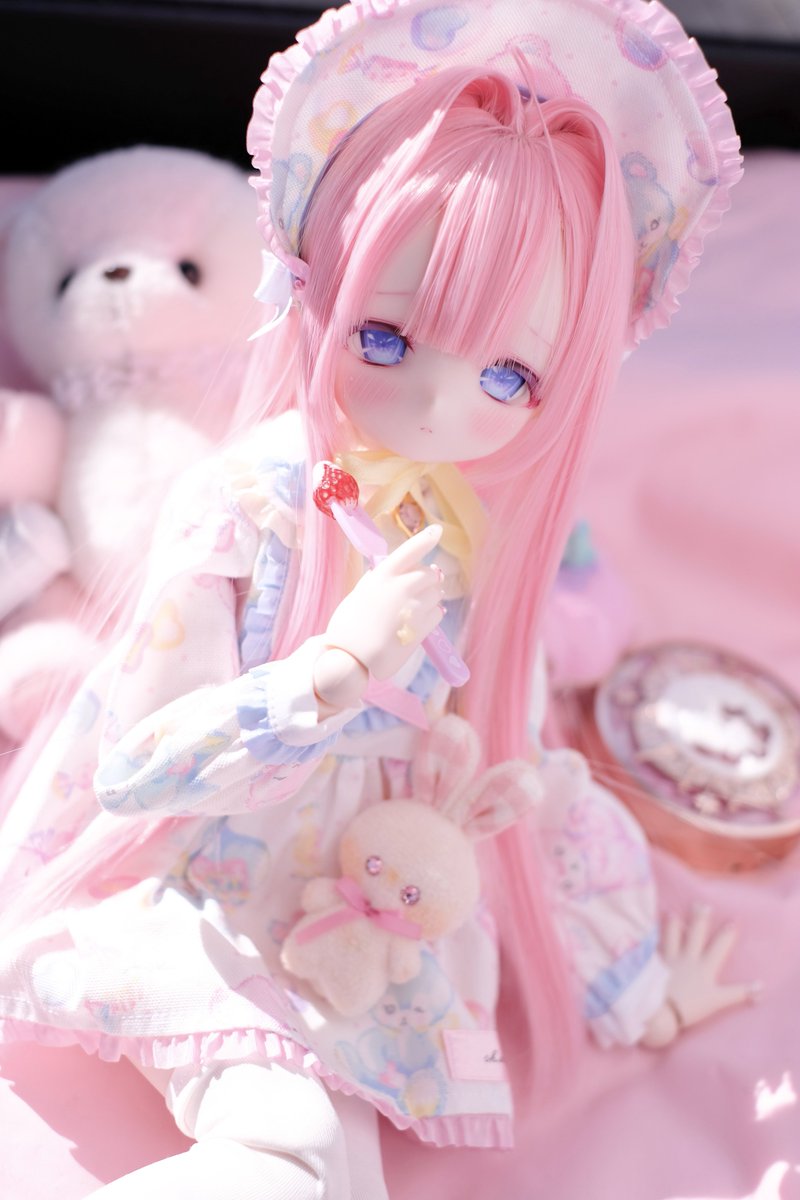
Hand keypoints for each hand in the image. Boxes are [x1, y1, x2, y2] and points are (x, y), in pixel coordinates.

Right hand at [323, 524, 444, 682]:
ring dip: (429, 597)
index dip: (425, 539)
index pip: (410, 551)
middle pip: (429, 574)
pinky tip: (416, 621)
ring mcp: (414, 607)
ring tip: (410, 609)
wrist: (349, 658)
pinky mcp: (422, 628)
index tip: (437, 531)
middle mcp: (401, 587)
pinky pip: (438, 614)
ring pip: (437, 594)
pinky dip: (432, 615)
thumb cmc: (348, 626)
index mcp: (382, 575)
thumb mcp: (359, 594)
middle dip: (426, 580)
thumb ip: (378, 581)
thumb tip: (394, 572)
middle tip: (414, 590)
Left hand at [642, 905, 760, 1046]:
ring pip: (672, 936)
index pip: (719, 946)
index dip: (727, 934)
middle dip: (700, 919)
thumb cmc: (691, 1006)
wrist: (661, 1009)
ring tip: (672, 913)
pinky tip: (646, 933)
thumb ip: (739, 992)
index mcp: (704, 966)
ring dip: (674, 925)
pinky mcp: (655, 964)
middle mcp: (687, 958)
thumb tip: (761, 988)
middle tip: (701, 904)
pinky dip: (651, 939)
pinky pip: (654, 947)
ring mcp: (670, 959)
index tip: (733, 920)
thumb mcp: (718, 1000)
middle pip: (695, 934)